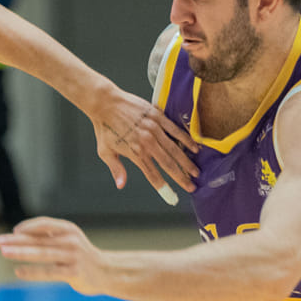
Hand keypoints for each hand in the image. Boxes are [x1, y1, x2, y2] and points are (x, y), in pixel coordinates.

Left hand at [0, 217, 110, 295]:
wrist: (106, 272)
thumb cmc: (80, 255)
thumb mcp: (67, 239)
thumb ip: (47, 236)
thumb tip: (18, 233)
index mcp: (68, 229)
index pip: (44, 224)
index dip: (27, 227)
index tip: (13, 232)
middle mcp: (71, 241)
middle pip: (39, 239)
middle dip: (16, 240)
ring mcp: (72, 257)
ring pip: (42, 254)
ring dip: (21, 253)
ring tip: (4, 252)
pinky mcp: (73, 273)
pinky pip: (48, 272)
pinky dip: (32, 272)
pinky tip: (18, 272)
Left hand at [84, 82, 196, 200]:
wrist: (105, 103)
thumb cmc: (104, 128)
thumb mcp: (105, 152)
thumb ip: (116, 169)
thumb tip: (121, 185)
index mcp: (135, 153)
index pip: (152, 175)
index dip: (163, 187)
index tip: (172, 197)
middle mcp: (147, 143)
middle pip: (168, 164)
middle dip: (181, 177)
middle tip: (191, 187)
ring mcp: (154, 129)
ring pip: (175, 149)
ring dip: (186, 162)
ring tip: (195, 172)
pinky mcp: (158, 117)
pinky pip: (176, 130)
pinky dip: (186, 140)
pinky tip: (195, 148)